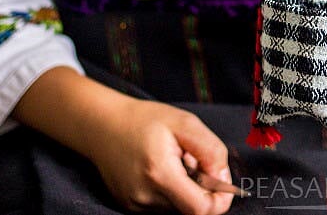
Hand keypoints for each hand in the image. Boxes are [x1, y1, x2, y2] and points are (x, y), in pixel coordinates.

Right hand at [89, 97, 232, 213]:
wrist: (103, 125)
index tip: (222, 183)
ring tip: (172, 163)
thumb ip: (210, 150)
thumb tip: (223, 177)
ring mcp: (136, 206)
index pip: (200, 210)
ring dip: (184, 190)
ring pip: (177, 209)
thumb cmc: (144, 120)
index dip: (219, 201)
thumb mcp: (184, 122)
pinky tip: (160, 170)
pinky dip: (170, 192)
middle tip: (190, 161)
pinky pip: (162, 207)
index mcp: (160, 173)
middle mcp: (146, 197)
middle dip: (200, 189)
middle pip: (190, 210)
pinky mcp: (131, 207)